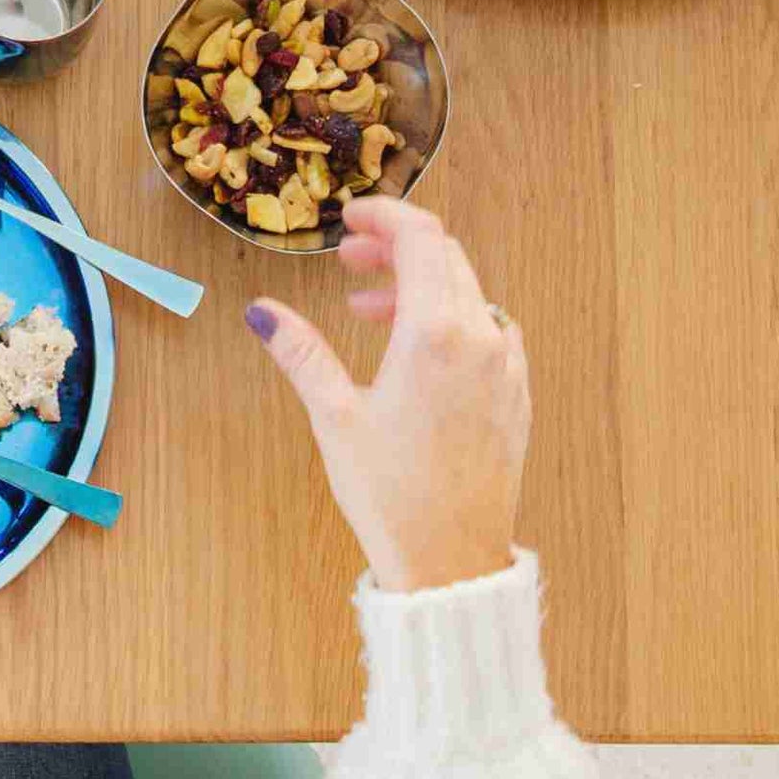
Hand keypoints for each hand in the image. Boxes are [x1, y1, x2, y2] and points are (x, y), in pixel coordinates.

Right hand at [246, 195, 529, 593]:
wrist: (451, 563)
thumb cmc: (392, 495)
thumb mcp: (334, 417)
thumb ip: (302, 353)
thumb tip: (262, 313)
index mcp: (434, 333)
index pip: (421, 237)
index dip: (385, 215)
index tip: (352, 219)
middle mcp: (480, 339)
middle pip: (446, 259)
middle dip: (396, 249)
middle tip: (350, 264)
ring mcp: (506, 368)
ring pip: (468, 295)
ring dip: (421, 288)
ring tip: (371, 314)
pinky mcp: (516, 396)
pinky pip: (489, 333)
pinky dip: (452, 322)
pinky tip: (420, 352)